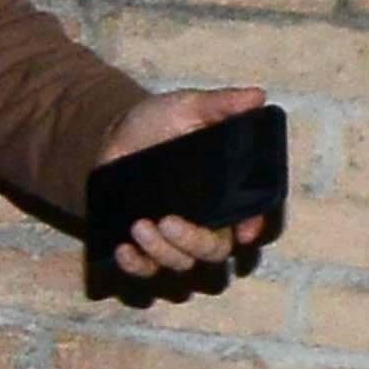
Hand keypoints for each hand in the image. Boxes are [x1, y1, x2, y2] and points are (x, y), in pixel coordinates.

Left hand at [95, 83, 276, 278]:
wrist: (111, 136)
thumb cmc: (159, 123)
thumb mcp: (188, 107)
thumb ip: (221, 105)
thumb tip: (256, 96)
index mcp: (228, 192)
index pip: (252, 217)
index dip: (254, 228)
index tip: (244, 232)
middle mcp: (206, 221)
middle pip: (216, 251)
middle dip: (195, 243)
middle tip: (167, 221)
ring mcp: (174, 239)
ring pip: (182, 265)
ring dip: (162, 252)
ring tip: (139, 225)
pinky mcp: (144, 248)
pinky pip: (146, 272)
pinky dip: (136, 266)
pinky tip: (123, 249)